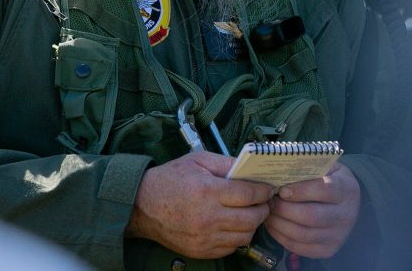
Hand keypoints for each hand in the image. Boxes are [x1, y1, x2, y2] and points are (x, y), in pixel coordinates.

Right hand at [126, 151, 274, 258]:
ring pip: (244, 236)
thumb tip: (250, 169)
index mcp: (208, 191)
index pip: (249, 194)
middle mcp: (208, 217)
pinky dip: (237, 237)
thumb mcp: (198, 160)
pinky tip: (233, 225)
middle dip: (263, 209)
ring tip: (250, 213)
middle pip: (251, 218)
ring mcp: (204, 238)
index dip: (264, 191)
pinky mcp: (200, 251)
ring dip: (252, 225)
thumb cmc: (170, 179)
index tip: (268, 189)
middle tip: (264, 202)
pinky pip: (230, 248)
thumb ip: (226, 163)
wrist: (143, 205)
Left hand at [264, 163, 360, 258]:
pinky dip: (281, 237)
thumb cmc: (330, 179)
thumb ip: (307, 168)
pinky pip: (299, 247)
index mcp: (346, 189)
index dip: (301, 191)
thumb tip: (279, 173)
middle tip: (269, 201)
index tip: (282, 190)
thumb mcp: (325, 167)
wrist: (348, 202)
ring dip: (279, 224)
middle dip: (285, 210)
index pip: (324, 190)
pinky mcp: (327, 250)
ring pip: (303, 234)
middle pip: (312, 216)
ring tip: (268, 212)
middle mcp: (345, 215)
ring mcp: (338, 235)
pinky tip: (272, 225)